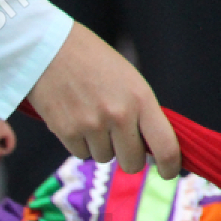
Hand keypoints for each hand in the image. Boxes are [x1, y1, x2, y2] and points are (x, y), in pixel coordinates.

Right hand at [26, 22, 180, 178]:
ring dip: (99, 146)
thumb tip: (151, 150)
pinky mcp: (66, 131)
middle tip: (119, 141)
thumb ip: (142, 113)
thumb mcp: (129, 80)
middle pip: (132, 163)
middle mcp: (119, 115)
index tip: (168, 172)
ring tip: (90, 118)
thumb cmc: (93, 62)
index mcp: (141, 99)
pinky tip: (74, 119)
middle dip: (128, 156)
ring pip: (104, 158)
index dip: (170, 166)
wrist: (49, 48)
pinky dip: (79, 143)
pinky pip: (81, 154)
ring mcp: (92, 125)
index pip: (166, 146)